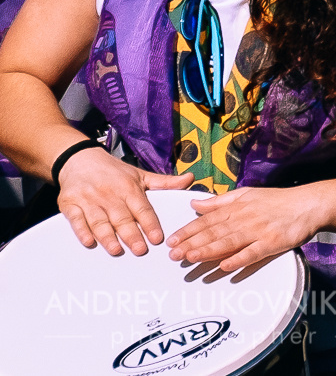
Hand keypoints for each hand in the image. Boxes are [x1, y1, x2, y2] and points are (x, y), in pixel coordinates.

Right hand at [57, 148, 191, 256]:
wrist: (79, 160)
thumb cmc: (114, 172)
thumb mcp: (140, 174)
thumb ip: (165, 182)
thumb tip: (190, 179)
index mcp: (129, 187)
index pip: (142, 208)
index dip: (150, 223)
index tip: (157, 238)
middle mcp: (109, 193)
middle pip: (122, 217)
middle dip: (131, 234)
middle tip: (140, 250)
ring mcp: (88, 199)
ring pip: (99, 220)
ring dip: (108, 236)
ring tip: (117, 250)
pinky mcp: (70, 204)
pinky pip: (76, 219)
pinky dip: (82, 230)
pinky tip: (89, 241)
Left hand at [169, 184, 333, 276]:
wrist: (309, 204)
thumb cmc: (278, 200)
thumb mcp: (247, 194)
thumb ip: (219, 201)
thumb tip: (194, 203)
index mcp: (238, 207)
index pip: (208, 220)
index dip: (188, 231)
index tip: (172, 241)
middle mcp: (245, 218)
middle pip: (215, 232)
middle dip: (192, 243)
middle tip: (173, 255)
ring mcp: (259, 231)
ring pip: (229, 242)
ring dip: (209, 250)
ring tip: (191, 258)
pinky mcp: (272, 242)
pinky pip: (253, 252)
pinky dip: (239, 259)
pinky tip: (225, 266)